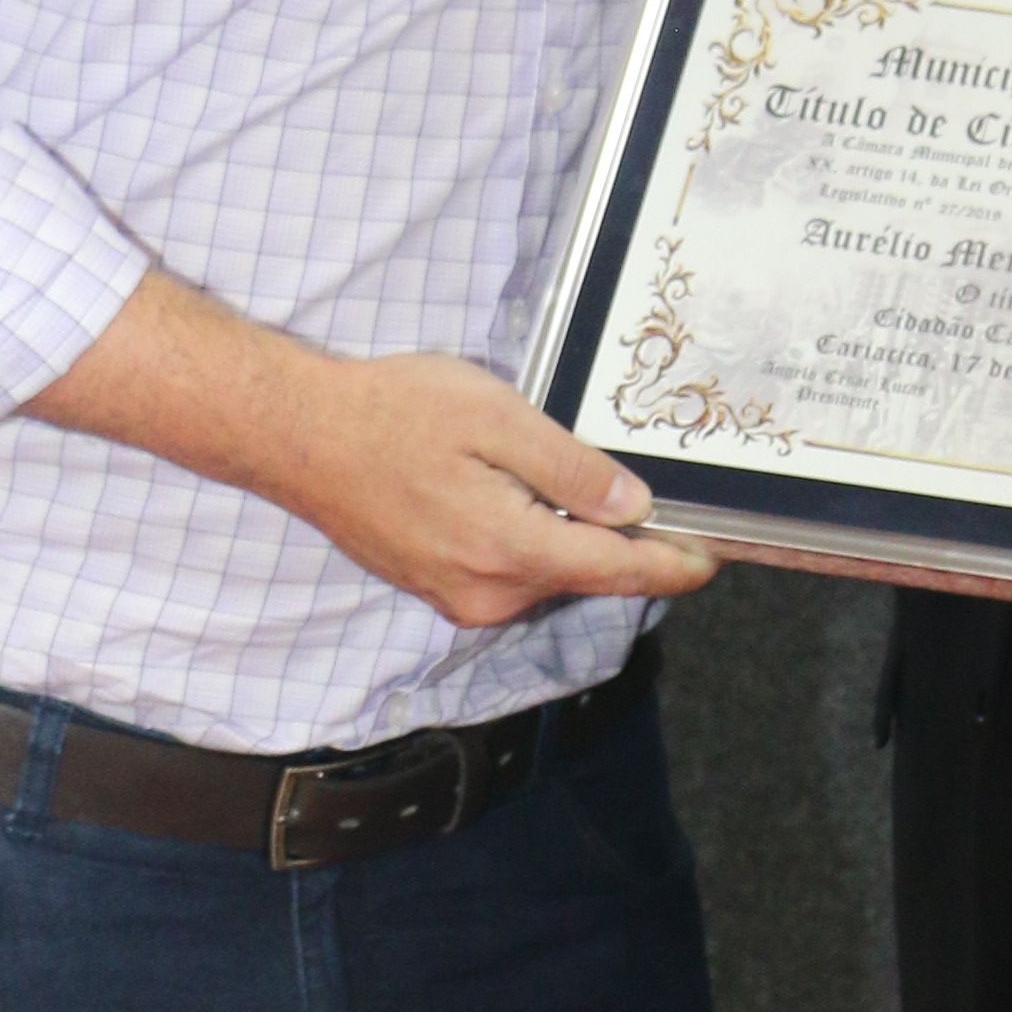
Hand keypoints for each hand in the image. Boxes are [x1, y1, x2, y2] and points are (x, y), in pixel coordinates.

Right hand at [26, 272, 716, 627]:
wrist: (297, 436)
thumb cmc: (391, 413)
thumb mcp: (496, 418)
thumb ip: (570, 470)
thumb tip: (633, 508)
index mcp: (510, 551)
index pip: (619, 571)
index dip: (674, 564)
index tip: (714, 556)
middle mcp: (488, 594)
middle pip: (586, 576)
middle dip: (621, 543)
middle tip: (650, 494)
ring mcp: (458, 598)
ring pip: (547, 574)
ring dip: (570, 538)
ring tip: (569, 481)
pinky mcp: (437, 589)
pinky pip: (508, 572)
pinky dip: (530, 541)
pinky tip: (515, 494)